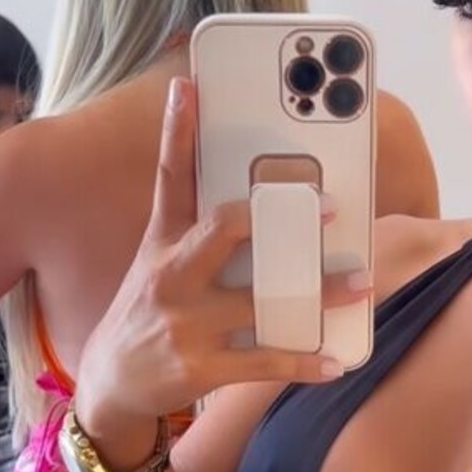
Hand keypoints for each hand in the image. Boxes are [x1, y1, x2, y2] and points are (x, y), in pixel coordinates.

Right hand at [75, 76, 367, 455]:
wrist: (109, 384)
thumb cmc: (147, 315)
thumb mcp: (156, 264)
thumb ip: (197, 233)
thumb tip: (258, 205)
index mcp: (162, 242)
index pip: (169, 178)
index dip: (177, 131)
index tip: (188, 87)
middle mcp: (171, 276)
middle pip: (222, 228)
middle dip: (278, 216)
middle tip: (331, 207)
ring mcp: (184, 323)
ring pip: (261, 300)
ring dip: (319, 294)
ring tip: (362, 284)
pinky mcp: (200, 367)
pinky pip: (262, 362)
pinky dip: (303, 362)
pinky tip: (335, 362)